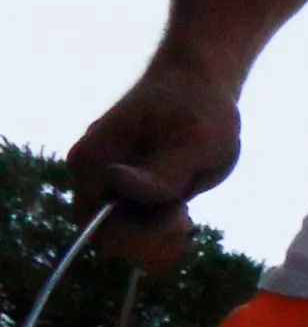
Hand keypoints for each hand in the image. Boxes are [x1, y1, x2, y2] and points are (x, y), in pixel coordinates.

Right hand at [66, 64, 241, 270]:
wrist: (198, 84)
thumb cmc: (198, 108)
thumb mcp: (193, 143)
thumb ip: (161, 171)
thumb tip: (118, 183)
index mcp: (93, 165)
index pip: (100, 230)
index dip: (142, 239)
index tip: (181, 217)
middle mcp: (91, 179)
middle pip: (110, 240)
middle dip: (152, 241)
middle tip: (187, 218)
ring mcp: (107, 186)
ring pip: (124, 239)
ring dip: (158, 238)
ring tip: (185, 213)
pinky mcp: (125, 191)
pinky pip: (134, 229)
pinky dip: (159, 234)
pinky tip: (181, 215)